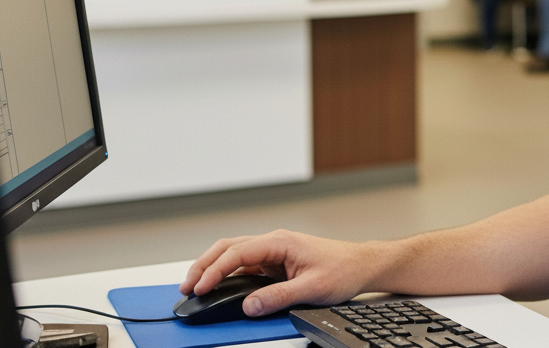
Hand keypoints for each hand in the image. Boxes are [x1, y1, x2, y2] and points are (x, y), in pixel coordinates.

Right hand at [180, 230, 379, 316]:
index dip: (215, 270)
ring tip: (195, 287)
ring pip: (234, 255)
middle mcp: (274, 243)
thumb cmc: (344, 269)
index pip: (237, 252)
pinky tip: (218, 286)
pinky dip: (227, 274)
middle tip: (186, 286)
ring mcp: (273, 252)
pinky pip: (245, 265)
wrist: (362, 265)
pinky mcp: (275, 263)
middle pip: (228, 248)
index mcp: (280, 242)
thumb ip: (279, 297)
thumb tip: (250, 306)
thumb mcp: (312, 287)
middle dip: (204, 265)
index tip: (199, 287)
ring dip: (213, 268)